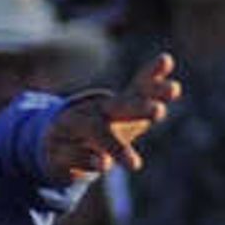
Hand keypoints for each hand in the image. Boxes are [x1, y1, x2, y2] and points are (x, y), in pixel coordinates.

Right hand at [44, 54, 176, 182]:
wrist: (52, 149)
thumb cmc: (96, 134)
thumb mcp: (122, 120)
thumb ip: (144, 99)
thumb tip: (167, 59)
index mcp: (113, 106)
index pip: (136, 91)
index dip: (152, 80)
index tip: (172, 76)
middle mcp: (93, 112)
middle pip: (117, 107)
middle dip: (138, 107)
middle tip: (159, 112)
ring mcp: (72, 128)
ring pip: (95, 131)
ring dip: (116, 146)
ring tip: (135, 165)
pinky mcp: (57, 150)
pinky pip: (72, 153)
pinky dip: (87, 158)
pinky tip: (104, 166)